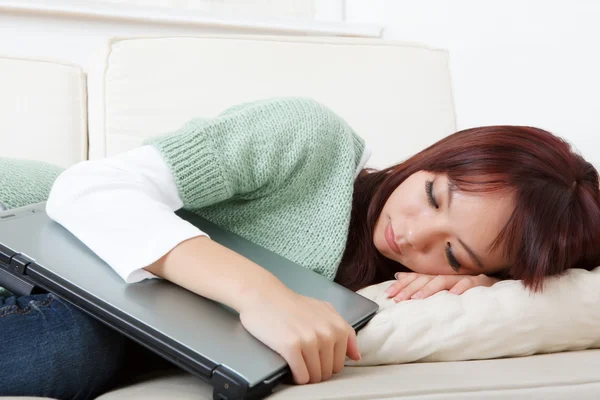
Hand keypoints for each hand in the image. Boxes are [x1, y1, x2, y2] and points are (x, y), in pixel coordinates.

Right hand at [239, 287, 360, 384]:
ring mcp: (310, 340)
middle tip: (303, 359)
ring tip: (296, 362)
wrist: (264, 296)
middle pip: (328, 372)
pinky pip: (301, 376)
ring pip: (315, 376)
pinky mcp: (292, 347)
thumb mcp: (324, 311)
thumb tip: (356, 356)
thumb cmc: (292, 304)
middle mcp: (327, 333)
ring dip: (305, 375)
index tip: (317, 359)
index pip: (340, 362)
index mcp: (338, 326)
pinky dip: (296, 376)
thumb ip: (344, 331)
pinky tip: (290, 366)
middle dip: (316, 370)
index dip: (327, 364)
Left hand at [385, 272, 499, 301]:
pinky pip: (470, 283)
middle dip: (410, 288)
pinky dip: (461, 287)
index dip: (402, 285)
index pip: (417, 278)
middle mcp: (450, 273)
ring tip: (417, 298)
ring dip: (429, 289)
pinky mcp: (482, 282)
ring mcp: (465, 276)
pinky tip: (452, 295)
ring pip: (443, 280)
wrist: (499, 286)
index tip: (388, 294)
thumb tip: (398, 275)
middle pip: (425, 279)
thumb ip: (422, 279)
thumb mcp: (444, 285)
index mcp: (440, 275)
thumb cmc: (468, 287)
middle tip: (398, 299)